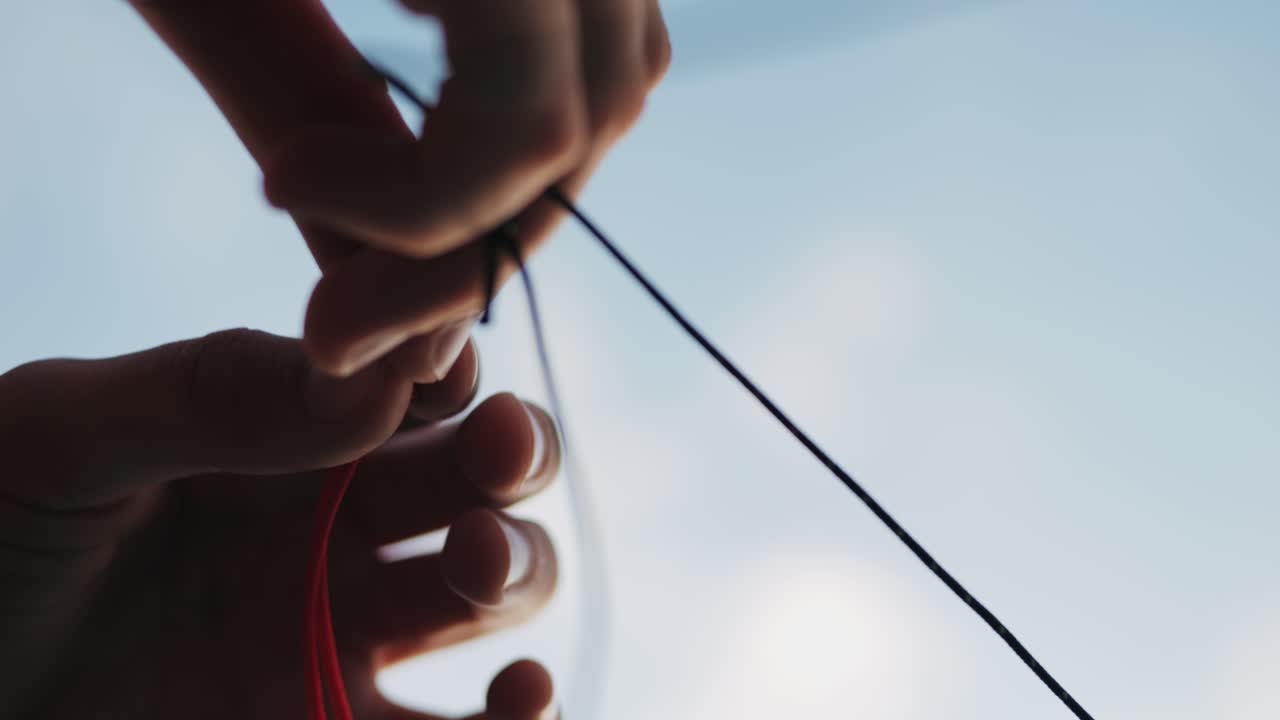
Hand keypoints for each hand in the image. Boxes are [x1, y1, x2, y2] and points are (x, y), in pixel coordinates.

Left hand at [1, 329, 561, 718]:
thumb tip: (374, 381)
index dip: (450, 368)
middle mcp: (325, 531)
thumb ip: (208, 390)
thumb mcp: (57, 438)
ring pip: (493, 590)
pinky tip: (523, 694)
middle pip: (475, 478)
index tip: (448, 370)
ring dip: (521, 567)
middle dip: (512, 456)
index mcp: (272, 440)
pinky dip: (518, 718)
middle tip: (499, 453)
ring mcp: (336, 637)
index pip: (406, 385)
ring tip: (477, 564)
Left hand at [131, 0, 671, 376]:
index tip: (285, 195)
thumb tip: (353, 261)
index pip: (532, 126)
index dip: (418, 213)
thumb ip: (282, 90)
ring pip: (618, 80)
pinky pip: (600, 36)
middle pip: (600, 114)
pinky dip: (518, 97)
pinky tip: (427, 97)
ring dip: (503, 167)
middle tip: (346, 308)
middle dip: (473, 228)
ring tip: (373, 192)